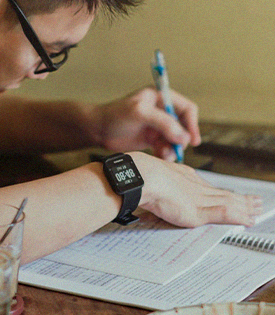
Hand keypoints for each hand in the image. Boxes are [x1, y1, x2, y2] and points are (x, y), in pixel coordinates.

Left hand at [97, 87, 200, 160]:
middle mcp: (161, 111)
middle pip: (182, 126)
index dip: (192, 123)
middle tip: (176, 149)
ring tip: (165, 155)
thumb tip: (183, 136)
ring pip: (174, 139)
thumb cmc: (115, 115)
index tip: (193, 139)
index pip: (186, 108)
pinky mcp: (151, 139)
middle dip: (181, 139)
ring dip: (172, 148)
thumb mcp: (140, 113)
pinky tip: (160, 156)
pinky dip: (165, 153)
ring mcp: (156, 126)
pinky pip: (165, 147)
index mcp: (160, 98)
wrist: (98, 129)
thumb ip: (163, 122)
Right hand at [132, 152, 262, 227]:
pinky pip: (225, 213)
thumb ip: (158, 185)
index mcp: (184, 178)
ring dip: (244, 207)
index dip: (220, 192)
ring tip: (256, 208)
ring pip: (228, 202)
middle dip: (238, 198)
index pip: (208, 187)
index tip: (230, 195)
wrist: (141, 177)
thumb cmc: (141, 177)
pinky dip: (238, 216)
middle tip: (254, 201)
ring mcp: (198, 198)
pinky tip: (248, 220)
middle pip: (221, 193)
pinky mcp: (198, 211)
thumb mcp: (152, 178)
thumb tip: (154, 189)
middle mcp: (194, 186)